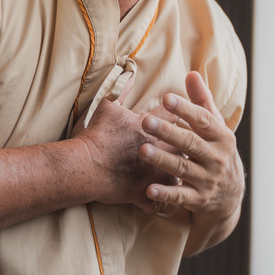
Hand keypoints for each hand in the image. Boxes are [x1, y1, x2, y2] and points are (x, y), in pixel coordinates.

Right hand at [75, 72, 177, 214]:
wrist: (83, 166)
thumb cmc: (94, 135)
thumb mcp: (106, 106)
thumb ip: (122, 89)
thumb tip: (129, 72)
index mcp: (152, 127)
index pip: (176, 117)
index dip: (180, 114)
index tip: (182, 115)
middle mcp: (159, 150)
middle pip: (184, 147)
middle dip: (187, 146)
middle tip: (191, 147)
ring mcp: (153, 174)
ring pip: (177, 176)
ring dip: (177, 175)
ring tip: (180, 175)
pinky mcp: (142, 194)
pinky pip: (157, 202)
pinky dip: (157, 201)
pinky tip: (160, 201)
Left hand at [140, 72, 244, 251]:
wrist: (230, 196)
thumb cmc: (217, 152)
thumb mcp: (215, 128)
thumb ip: (201, 101)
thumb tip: (191, 73)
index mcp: (221, 137)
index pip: (202, 120)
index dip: (185, 109)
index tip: (166, 98)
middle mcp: (217, 158)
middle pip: (190, 143)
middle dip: (167, 132)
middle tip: (145, 121)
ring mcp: (208, 180)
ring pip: (183, 168)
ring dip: (163, 160)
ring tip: (143, 151)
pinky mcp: (198, 199)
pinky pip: (180, 196)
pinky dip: (166, 193)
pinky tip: (149, 188)